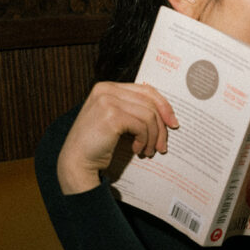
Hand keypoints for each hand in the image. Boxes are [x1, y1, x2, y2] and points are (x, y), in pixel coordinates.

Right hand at [57, 82, 178, 193]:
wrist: (76, 161)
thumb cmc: (98, 144)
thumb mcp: (116, 120)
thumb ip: (133, 110)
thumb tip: (167, 114)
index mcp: (107, 87)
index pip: (146, 90)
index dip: (164, 106)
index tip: (172, 123)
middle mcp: (106, 90)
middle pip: (150, 102)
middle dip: (161, 126)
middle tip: (163, 145)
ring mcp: (107, 101)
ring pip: (149, 115)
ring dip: (153, 137)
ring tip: (148, 151)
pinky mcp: (111, 116)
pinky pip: (142, 126)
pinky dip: (144, 140)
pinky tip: (136, 150)